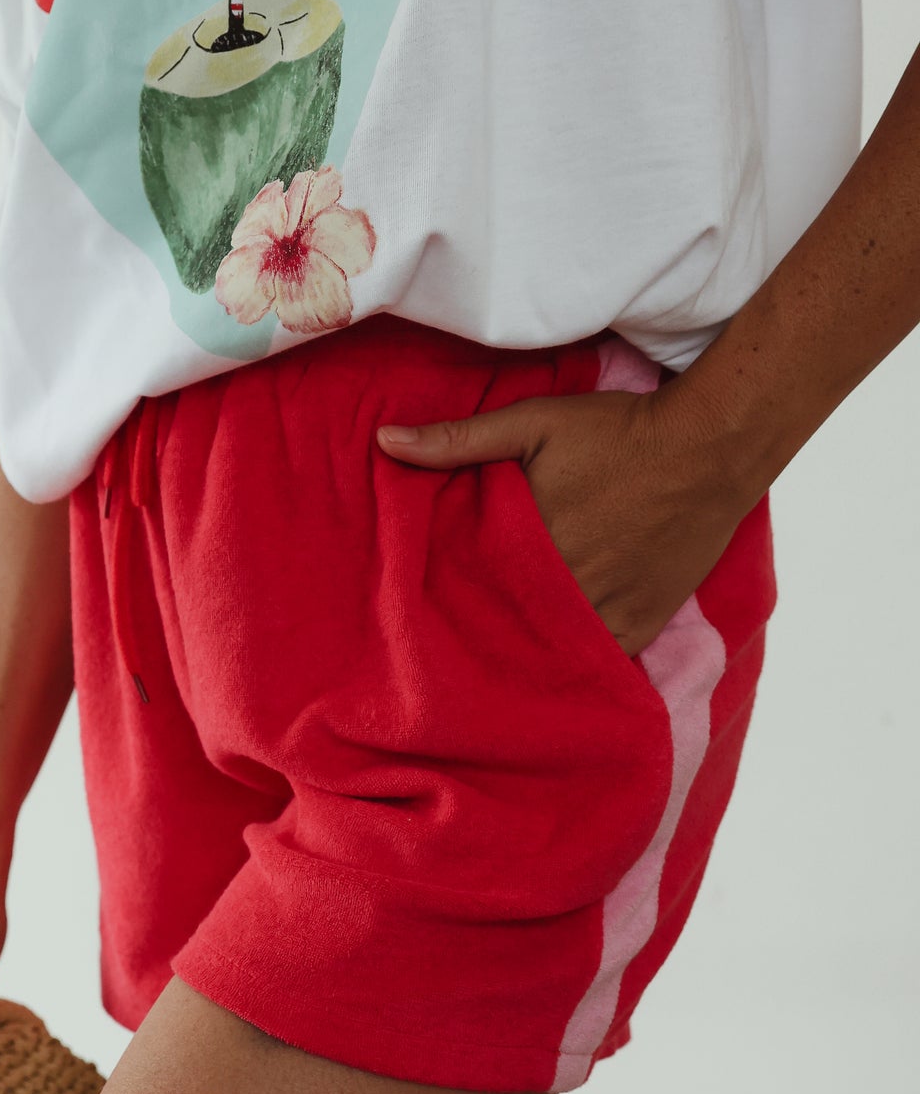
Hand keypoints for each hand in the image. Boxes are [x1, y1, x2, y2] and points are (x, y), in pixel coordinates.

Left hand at [376, 380, 759, 655]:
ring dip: (523, 652)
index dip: (444, 599)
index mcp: (531, 540)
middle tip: (443, 645)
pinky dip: (575, 667)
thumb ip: (458, 439)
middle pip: (506, 623)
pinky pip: (601, 661)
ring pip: (550, 650)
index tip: (414, 610)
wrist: (709, 447)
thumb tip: (384, 443)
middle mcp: (568, 583)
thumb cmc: (616, 431)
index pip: (469, 586)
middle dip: (477, 631)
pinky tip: (549, 672)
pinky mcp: (645, 620)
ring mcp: (610, 608)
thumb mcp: (532, 421)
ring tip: (488, 666)